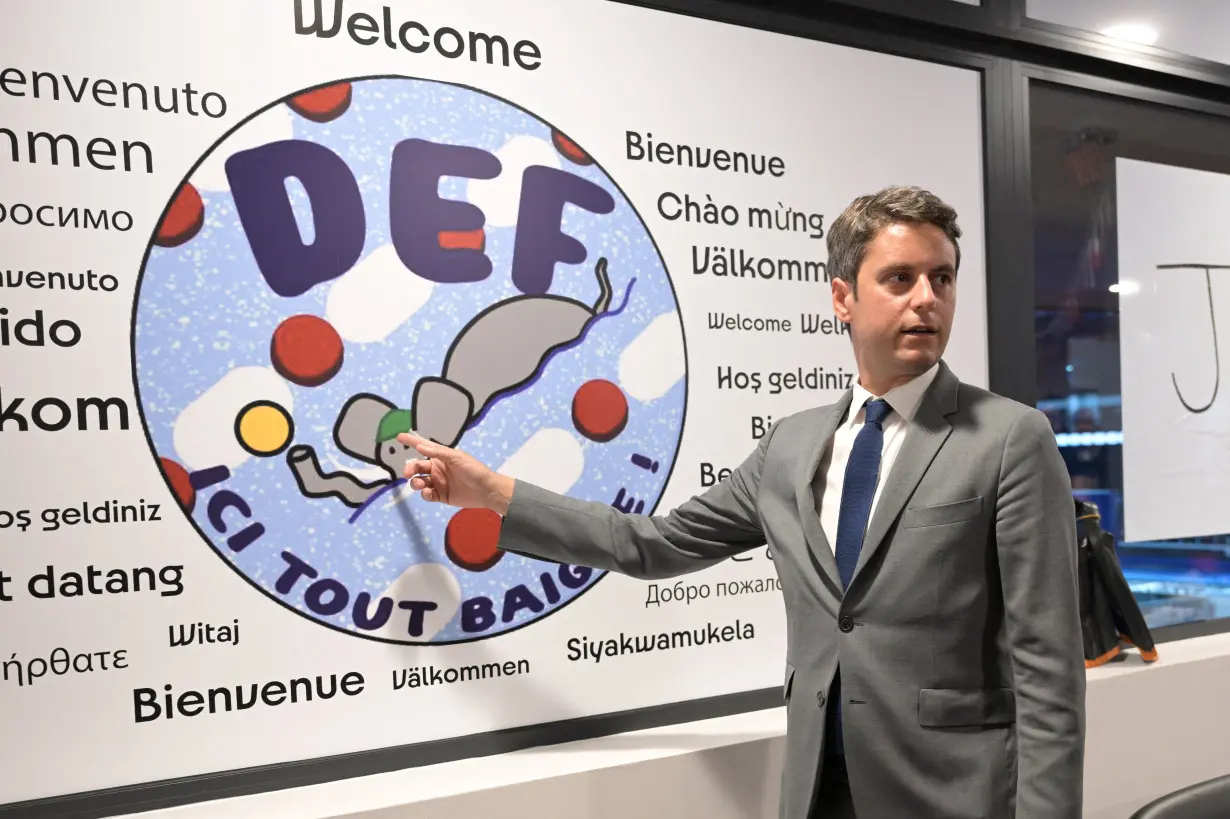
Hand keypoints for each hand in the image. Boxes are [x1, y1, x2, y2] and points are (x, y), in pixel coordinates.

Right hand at [398, 432, 514, 514]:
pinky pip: (427, 495)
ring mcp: (438, 483)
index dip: (412, 441)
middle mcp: (437, 469)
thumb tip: (420, 446)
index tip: (399, 436)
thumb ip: (438, 452)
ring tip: (420, 484)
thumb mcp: (457, 457)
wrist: (486, 490)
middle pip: (417, 467)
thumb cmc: (474, 469)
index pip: (423, 447)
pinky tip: (429, 493)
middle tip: (408, 473)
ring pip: (419, 482)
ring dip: (415, 482)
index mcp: (441, 457)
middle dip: (410, 468)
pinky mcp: (440, 495)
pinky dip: (425, 494)